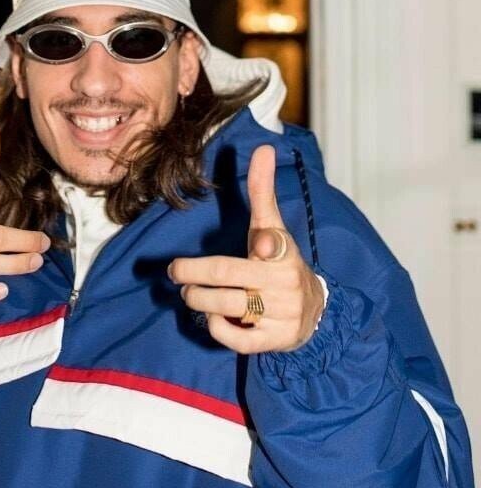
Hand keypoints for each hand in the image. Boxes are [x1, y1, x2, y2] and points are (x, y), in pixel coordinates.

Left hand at [167, 144, 323, 353]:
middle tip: (175, 272)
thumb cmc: (278, 263)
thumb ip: (263, 191)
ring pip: (226, 307)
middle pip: (227, 275)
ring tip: (189, 294)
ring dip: (198, 299)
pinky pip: (237, 339)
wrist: (313, 312)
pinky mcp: (274, 340)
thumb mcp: (272, 227)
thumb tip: (264, 147)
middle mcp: (283, 282)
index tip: (261, 244)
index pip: (274, 244)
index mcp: (282, 251)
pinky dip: (217, 328)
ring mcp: (280, 313)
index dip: (267, 244)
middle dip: (192, 273)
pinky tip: (212, 317)